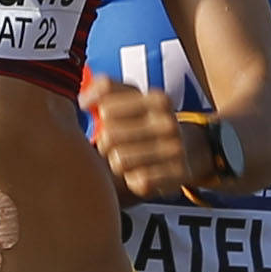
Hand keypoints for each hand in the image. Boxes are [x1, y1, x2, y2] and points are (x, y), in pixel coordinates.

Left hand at [80, 70, 207, 199]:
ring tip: (128, 158)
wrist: (188, 149)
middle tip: (116, 143)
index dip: (98, 116)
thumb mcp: (131, 98)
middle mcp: (170, 122)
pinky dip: (133, 180)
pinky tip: (141, 173)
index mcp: (159, 99)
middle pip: (109, 135)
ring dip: (117, 163)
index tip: (102, 117)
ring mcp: (176, 149)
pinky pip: (136, 181)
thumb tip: (83, 101)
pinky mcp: (177, 175)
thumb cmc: (146, 121)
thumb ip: (105, 90)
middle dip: (105, 142)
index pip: (107, 108)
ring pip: (119, 160)